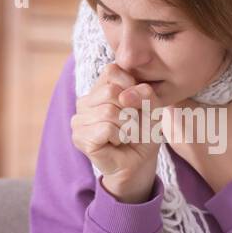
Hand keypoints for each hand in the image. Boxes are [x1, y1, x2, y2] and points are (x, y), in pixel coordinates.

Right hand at [71, 64, 165, 201]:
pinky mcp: (80, 137)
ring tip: (126, 134)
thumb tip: (127, 94)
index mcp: (99, 88)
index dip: (131, 84)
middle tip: (132, 124)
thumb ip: (147, 95)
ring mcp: (79, 120)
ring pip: (108, 111)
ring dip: (127, 126)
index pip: (111, 70)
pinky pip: (106, 128)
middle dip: (131, 110)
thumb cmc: (143, 133)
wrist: (139, 162)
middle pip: (111, 91)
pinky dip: (119, 136)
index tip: (138, 103)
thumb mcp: (152, 108)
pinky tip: (117, 142)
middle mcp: (84, 101)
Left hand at [162, 74, 231, 193]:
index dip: (177, 68)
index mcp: (178, 108)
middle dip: (178, 81)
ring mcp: (168, 133)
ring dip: (179, 97)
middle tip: (194, 71)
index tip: (190, 62)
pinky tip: (195, 109)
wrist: (230, 177)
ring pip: (168, 107)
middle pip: (167, 92)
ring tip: (195, 88)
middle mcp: (167, 120)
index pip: (168, 80)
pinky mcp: (173, 143)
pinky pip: (171, 120)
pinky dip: (180, 112)